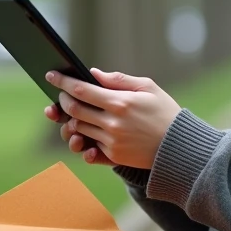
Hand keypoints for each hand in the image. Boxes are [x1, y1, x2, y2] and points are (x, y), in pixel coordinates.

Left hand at [42, 68, 181, 168]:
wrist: (180, 147)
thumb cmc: (165, 112)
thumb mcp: (148, 88)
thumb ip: (119, 80)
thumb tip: (94, 73)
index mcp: (120, 103)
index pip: (81, 90)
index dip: (62, 82)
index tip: (51, 75)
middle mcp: (112, 124)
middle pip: (74, 110)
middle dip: (63, 100)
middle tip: (63, 94)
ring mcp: (111, 142)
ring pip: (78, 129)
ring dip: (72, 120)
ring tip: (76, 112)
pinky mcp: (113, 157)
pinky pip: (89, 148)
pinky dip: (84, 139)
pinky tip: (86, 132)